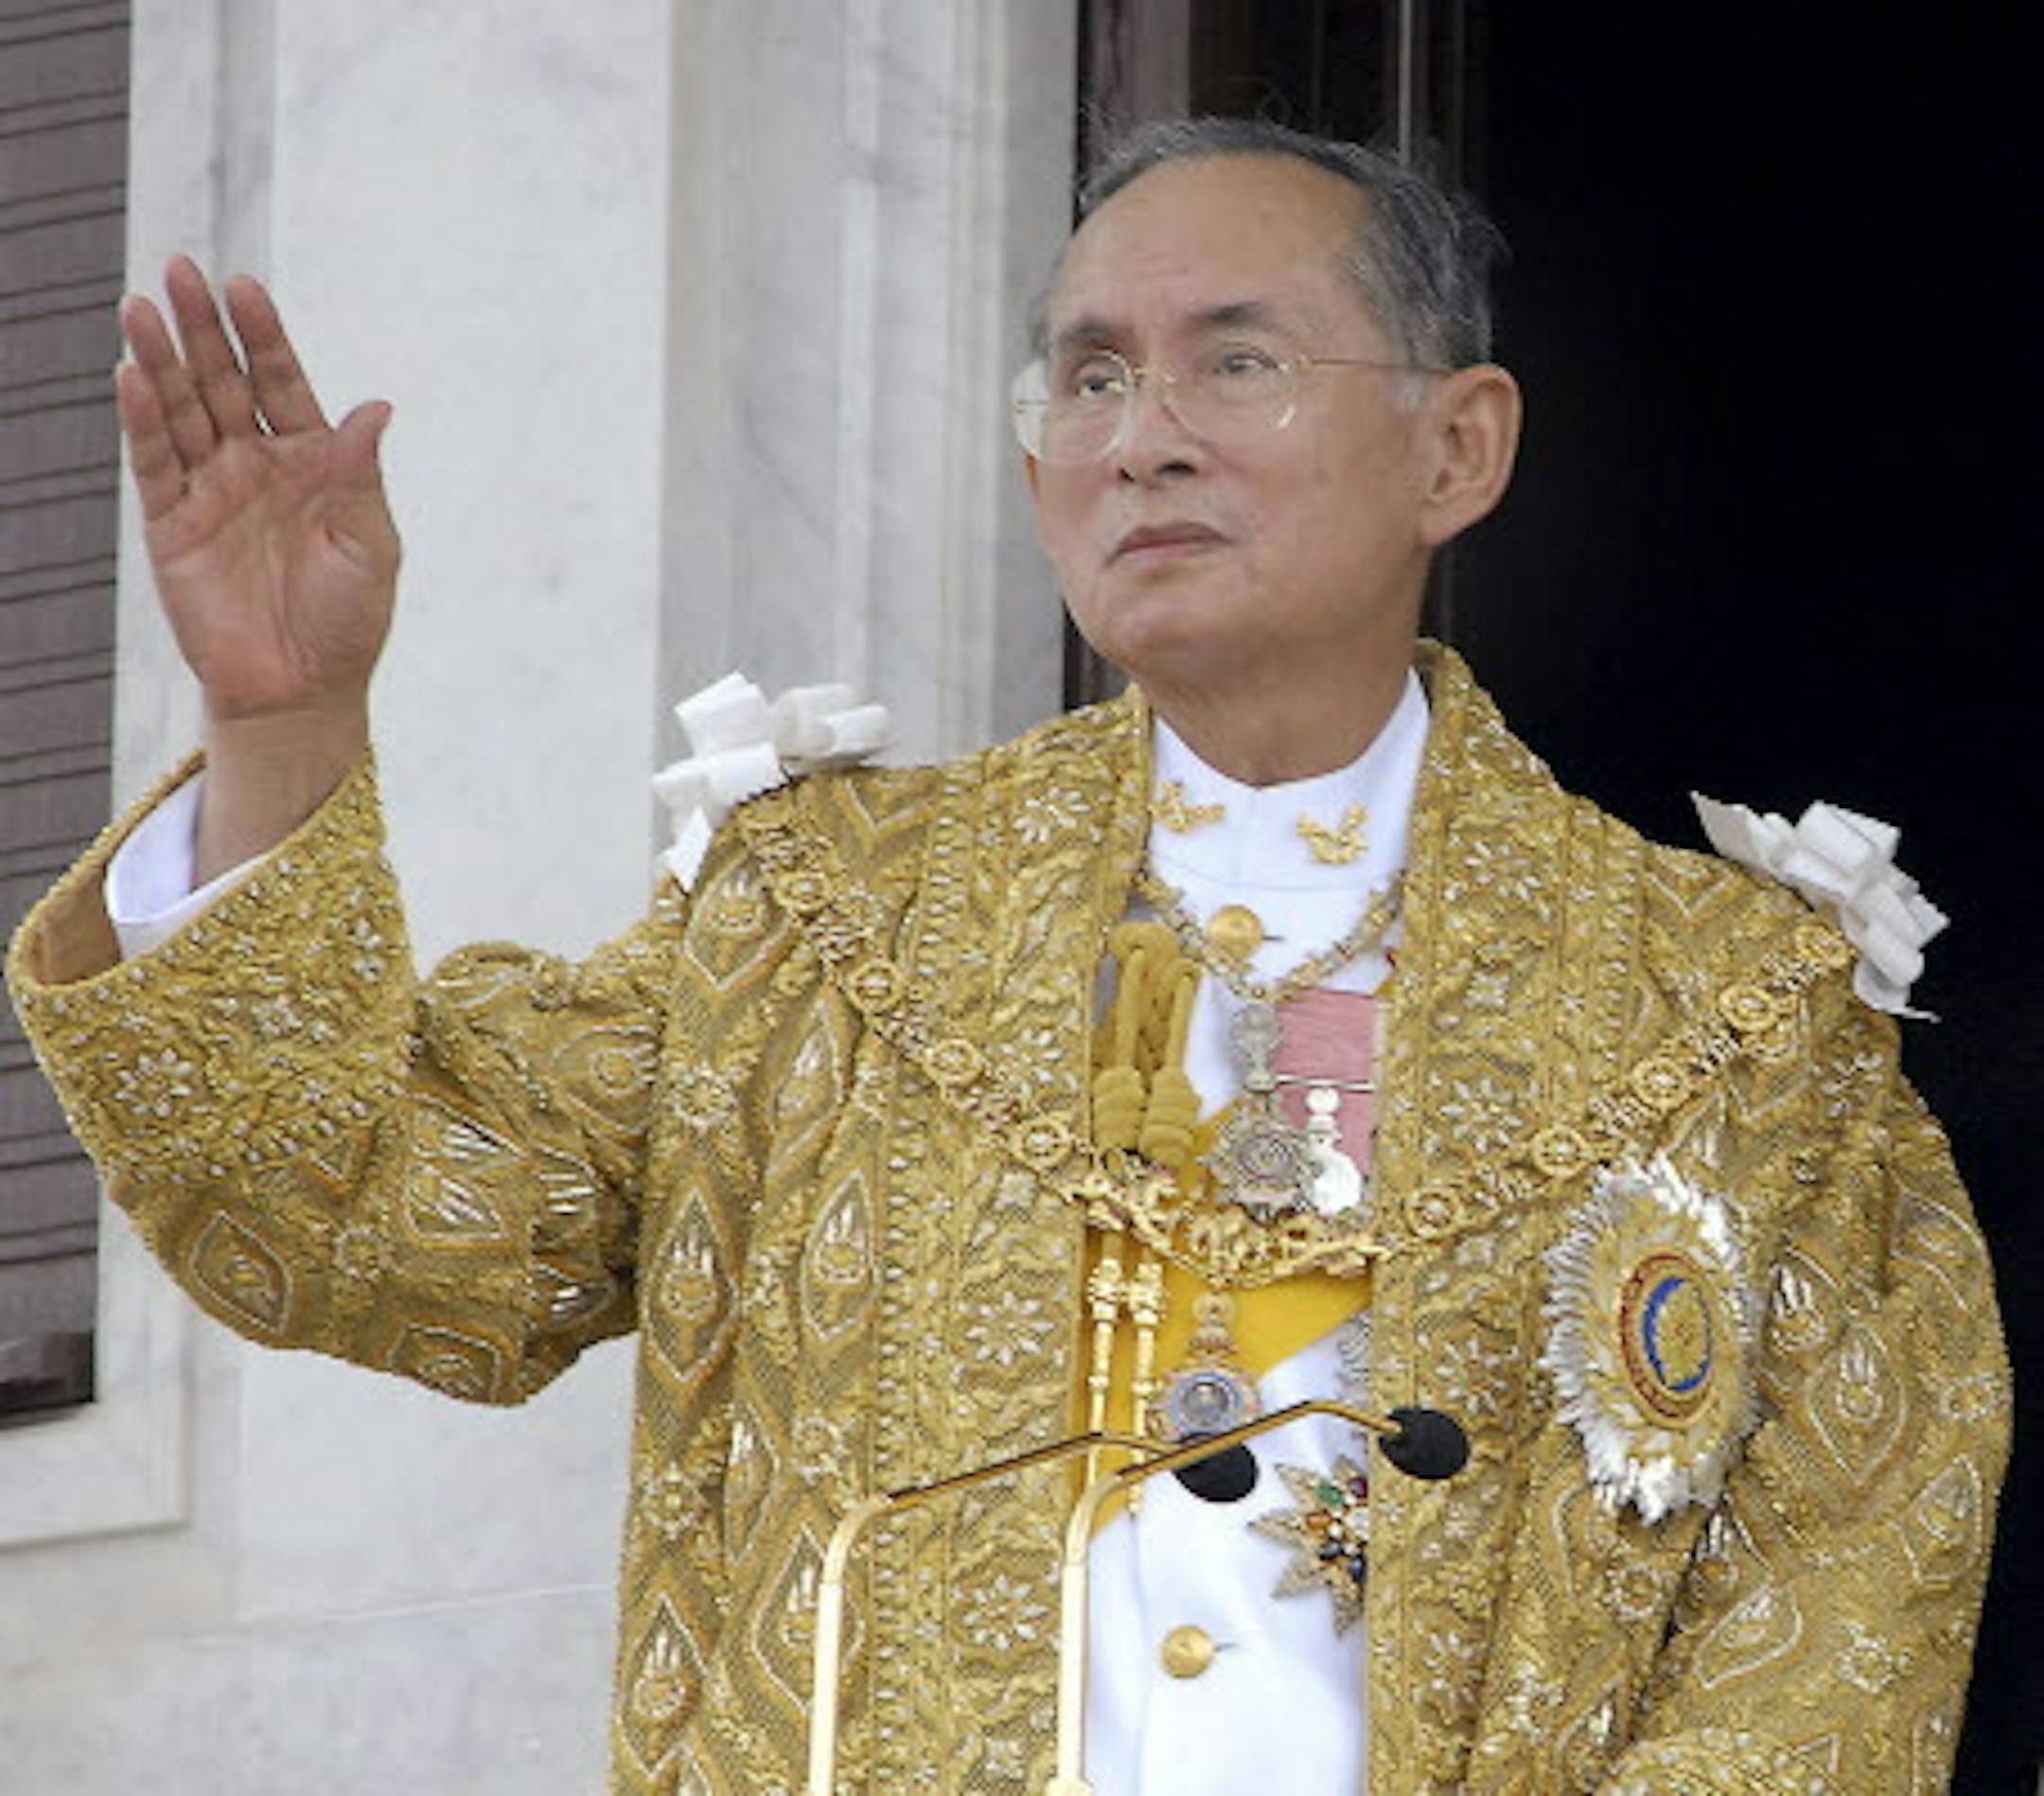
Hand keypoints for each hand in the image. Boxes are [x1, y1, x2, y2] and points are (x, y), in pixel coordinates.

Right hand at [117, 256, 398, 723]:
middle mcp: (256, 465)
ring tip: (140, 306)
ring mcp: (211, 491)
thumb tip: (378, 405)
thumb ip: (363, 474)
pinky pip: (153, 463)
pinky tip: (130, 375)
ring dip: (159, 360)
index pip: (282, 383)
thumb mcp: (371, 545)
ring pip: (180, 411)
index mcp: (313, 463)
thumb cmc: (348, 622)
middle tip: (180, 269)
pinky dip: (142, 420)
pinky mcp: (172, 526)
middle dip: (202, 328)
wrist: (303, 691)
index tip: (245, 286)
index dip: (264, 336)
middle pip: (223, 381)